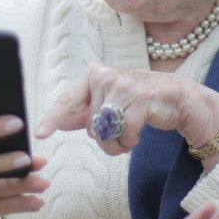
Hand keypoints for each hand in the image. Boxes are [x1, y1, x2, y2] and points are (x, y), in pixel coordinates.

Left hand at [35, 63, 218, 156]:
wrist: (179, 98)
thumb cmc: (141, 101)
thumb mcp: (110, 104)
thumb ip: (85, 112)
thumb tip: (58, 122)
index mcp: (94, 75)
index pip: (68, 100)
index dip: (52, 118)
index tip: (39, 133)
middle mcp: (106, 76)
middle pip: (90, 125)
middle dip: (105, 137)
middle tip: (121, 130)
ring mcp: (123, 86)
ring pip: (105, 132)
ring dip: (118, 143)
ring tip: (131, 133)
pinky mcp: (140, 99)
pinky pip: (124, 135)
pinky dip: (130, 142)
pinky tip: (139, 133)